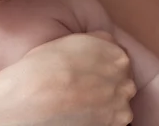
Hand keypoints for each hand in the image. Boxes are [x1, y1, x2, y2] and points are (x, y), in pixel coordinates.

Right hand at [0, 32, 135, 125]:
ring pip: (117, 102)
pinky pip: (111, 121)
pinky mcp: (115, 125)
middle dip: (106, 83)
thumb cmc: (43, 67)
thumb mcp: (70, 41)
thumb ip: (94, 43)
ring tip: (78, 103)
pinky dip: (99, 119)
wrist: (34, 97)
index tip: (86, 71)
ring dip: (104, 103)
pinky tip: (79, 115)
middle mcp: (124, 77)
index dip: (100, 64)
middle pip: (121, 80)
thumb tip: (100, 47)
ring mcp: (122, 103)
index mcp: (114, 53)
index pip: (116, 57)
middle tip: (81, 87)